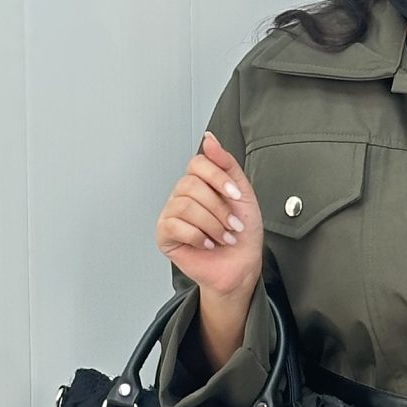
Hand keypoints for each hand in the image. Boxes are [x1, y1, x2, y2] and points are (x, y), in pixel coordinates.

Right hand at [156, 131, 262, 300]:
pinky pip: (175, 226)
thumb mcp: (242, 194)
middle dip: (219, 208)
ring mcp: (171, 214)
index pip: (197, 163)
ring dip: (212, 225)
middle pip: (191, 185)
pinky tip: (207, 244)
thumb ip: (226, 164)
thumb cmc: (242, 233)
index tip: (235, 195)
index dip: (217, 178)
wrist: (241, 266)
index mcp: (200, 183)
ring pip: (184, 206)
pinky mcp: (164, 234)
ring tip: (223, 237)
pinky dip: (198, 237)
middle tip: (232, 224)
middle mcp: (183, 195)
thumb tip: (209, 140)